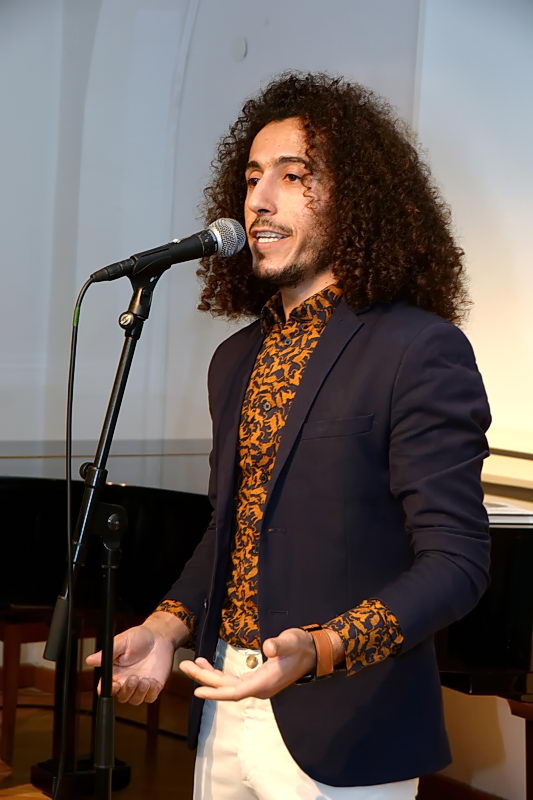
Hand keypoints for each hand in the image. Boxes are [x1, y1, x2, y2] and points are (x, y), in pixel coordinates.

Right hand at [85, 612, 186, 704]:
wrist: (159, 636)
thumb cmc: (139, 637)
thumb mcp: (122, 642)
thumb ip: (107, 654)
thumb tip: (89, 660)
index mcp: (115, 673)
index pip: (106, 688)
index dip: (108, 690)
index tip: (114, 685)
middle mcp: (126, 681)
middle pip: (122, 696)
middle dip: (127, 690)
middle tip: (133, 678)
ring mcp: (140, 685)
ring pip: (135, 700)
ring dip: (139, 693)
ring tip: (144, 679)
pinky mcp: (153, 686)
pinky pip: (150, 697)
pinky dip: (151, 693)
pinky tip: (152, 682)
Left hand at [179, 627, 315, 700]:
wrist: (312, 652)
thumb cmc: (301, 646)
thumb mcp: (291, 641)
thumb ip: (279, 645)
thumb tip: (268, 647)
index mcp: (264, 683)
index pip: (235, 692)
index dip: (216, 691)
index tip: (198, 690)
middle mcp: (258, 688)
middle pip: (226, 688)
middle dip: (204, 678)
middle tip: (183, 666)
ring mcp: (257, 685)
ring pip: (227, 685)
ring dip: (209, 676)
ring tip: (191, 665)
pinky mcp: (256, 679)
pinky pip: (233, 681)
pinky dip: (219, 674)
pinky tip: (208, 666)